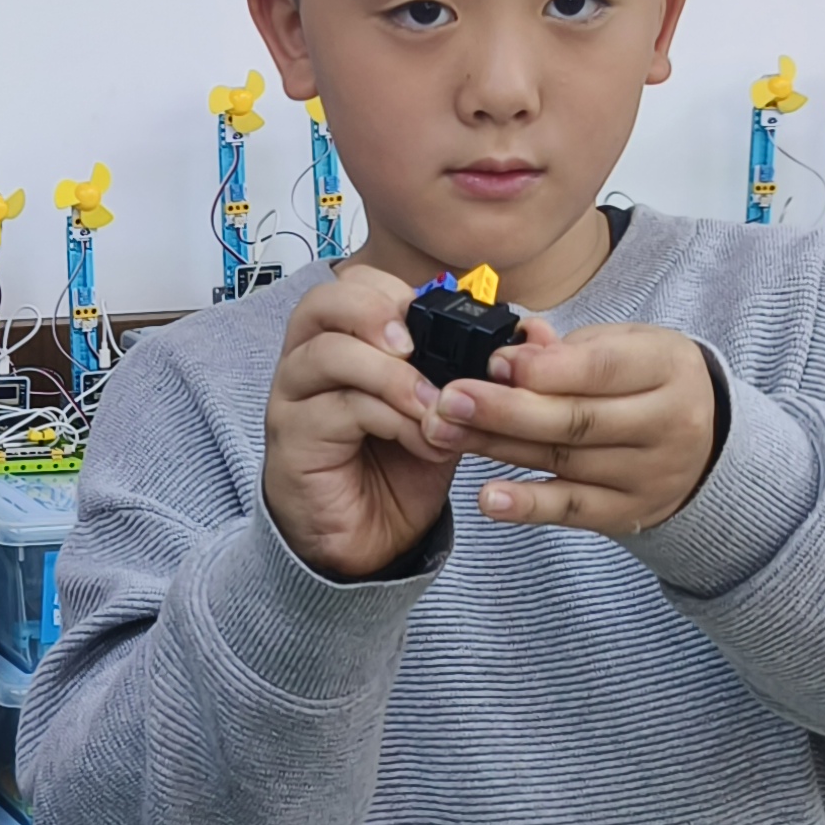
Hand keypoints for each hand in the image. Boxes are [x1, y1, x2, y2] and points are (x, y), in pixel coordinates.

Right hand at [261, 264, 460, 578]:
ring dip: (393, 375)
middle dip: (380, 313)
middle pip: (325, 303)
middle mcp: (306, 360)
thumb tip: (531, 331)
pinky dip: (391, 419)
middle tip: (420, 348)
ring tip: (433, 406)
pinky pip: (338, 409)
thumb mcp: (444, 407)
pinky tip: (424, 442)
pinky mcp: (294, 440)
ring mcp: (293, 399)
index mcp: (340, 340)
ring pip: (329, 354)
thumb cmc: (398, 466)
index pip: (352, 284)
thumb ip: (468, 369)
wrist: (369, 539)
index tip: (441, 324)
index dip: (394, 291)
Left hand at [422, 318, 721, 534]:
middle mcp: (669, 424)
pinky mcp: (630, 511)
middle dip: (506, 409)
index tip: (493, 362)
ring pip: (565, 461)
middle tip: (449, 400)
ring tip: (446, 434)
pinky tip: (488, 497)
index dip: (544, 369)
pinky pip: (573, 509)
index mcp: (669, 368)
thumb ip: (569, 349)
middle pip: (578, 420)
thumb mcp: (626, 347)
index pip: (603, 369)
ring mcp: (651, 474)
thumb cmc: (647, 383)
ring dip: (499, 448)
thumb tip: (514, 347)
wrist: (705, 445)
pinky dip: (528, 504)